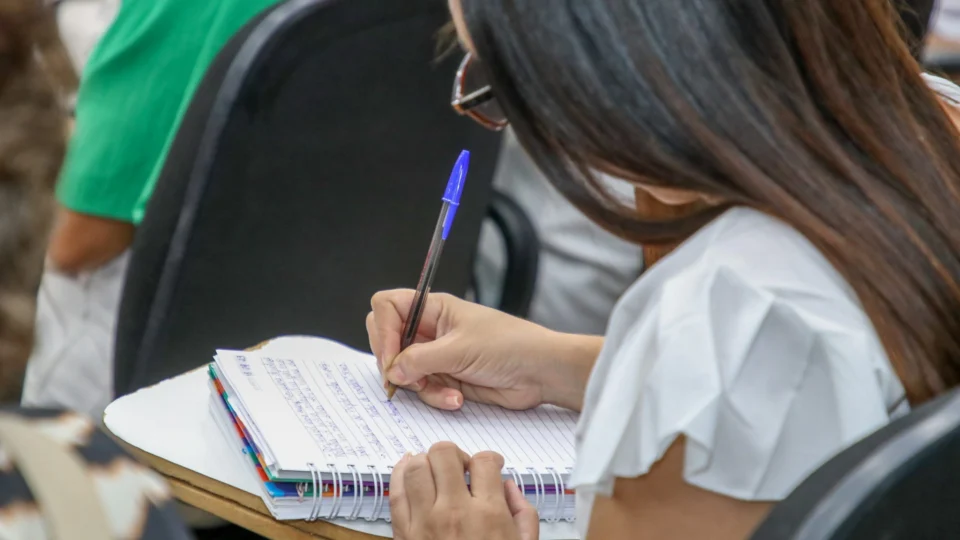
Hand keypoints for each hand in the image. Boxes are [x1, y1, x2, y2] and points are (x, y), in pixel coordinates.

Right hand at [366, 290, 599, 410]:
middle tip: (405, 378)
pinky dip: (436, 397)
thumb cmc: (509, 345)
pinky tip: (457, 399)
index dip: (383, 330)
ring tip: (448, 391)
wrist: (541, 372)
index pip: (388, 307)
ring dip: (422, 386)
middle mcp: (431, 329)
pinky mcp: (447, 378)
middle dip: (394, 363)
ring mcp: (437, 355)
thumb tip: (391, 371)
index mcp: (434, 307)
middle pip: (389, 340)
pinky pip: (425, 389)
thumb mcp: (460, 349)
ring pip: (405, 371)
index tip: (392, 356)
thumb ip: (419, 360)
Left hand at [391, 442, 538, 539]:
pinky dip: (400, 473)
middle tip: (462, 468)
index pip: (485, 461)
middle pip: (445, 454)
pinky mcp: (404, 533)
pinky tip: (410, 466)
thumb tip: (508, 487)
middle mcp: (453, 512)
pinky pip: (395, 492)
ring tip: (438, 471)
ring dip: (428, 461)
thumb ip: (523, 514)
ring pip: (417, 466)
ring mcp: (424, 521)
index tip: (491, 466)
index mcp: (488, 515)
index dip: (490, 458)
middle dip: (456, 454)